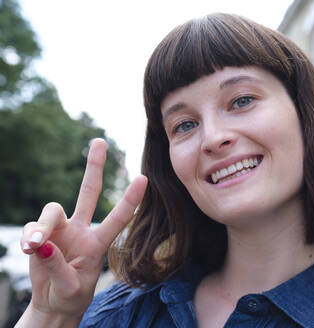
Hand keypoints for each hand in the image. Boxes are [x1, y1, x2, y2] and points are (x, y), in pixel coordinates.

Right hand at [18, 138, 146, 321]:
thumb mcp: (70, 289)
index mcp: (98, 244)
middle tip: (100, 141)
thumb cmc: (70, 296)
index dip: (130, 200)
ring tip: (35, 246)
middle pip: (89, 192)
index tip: (143, 178)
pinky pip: (34, 226)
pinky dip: (30, 236)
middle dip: (94, 167)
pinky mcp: (42, 233)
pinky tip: (30, 249)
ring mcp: (61, 229)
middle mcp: (82, 230)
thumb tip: (42, 245)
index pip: (118, 219)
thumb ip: (58, 268)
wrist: (52, 303)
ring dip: (42, 226)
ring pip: (53, 210)